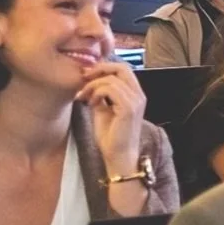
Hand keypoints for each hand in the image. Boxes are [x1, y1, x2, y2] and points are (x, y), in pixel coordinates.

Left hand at [75, 62, 145, 176]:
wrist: (118, 157)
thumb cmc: (112, 137)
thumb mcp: (104, 110)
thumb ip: (101, 95)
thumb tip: (91, 82)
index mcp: (135, 95)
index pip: (123, 69)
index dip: (105, 68)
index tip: (88, 75)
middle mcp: (139, 96)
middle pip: (121, 67)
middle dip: (100, 69)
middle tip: (84, 77)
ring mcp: (135, 101)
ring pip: (112, 79)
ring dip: (93, 85)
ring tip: (85, 96)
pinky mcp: (128, 109)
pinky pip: (109, 90)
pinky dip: (96, 93)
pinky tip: (91, 103)